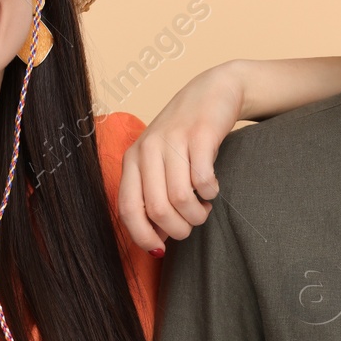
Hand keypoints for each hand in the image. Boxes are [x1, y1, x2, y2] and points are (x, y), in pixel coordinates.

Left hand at [118, 63, 240, 253]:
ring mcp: (173, 141)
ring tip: (203, 208)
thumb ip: (151, 194)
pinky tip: (212, 189)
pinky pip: (203, 181)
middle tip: (191, 224)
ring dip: (197, 214)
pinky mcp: (200, 135)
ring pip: (181, 198)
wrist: (213, 91)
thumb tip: (156, 242)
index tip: (161, 249)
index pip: (128, 209)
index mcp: (132, 159)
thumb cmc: (184, 135)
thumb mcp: (158, 160)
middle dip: (179, 229)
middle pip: (158, 210)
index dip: (143, 236)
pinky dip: (210, 193)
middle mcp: (147, 149)